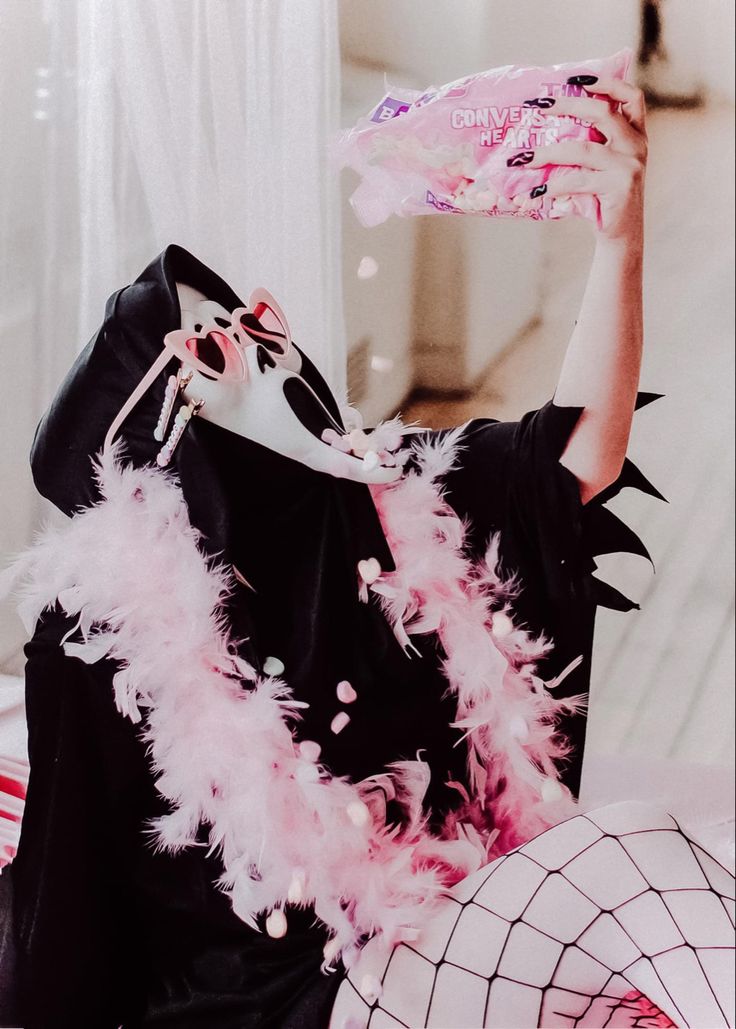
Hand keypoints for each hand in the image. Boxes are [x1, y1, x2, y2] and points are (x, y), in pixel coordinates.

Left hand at [518, 77, 647, 243]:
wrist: (620, 234)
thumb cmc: (603, 196)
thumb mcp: (602, 165)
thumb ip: (591, 142)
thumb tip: (547, 122)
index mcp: (636, 134)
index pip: (630, 96)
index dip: (606, 82)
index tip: (576, 77)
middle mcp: (637, 145)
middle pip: (602, 113)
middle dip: (568, 105)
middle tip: (538, 107)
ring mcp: (629, 166)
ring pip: (582, 150)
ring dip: (547, 153)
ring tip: (522, 159)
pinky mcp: (619, 188)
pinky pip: (578, 181)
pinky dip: (553, 186)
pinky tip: (535, 193)